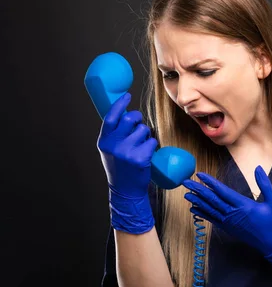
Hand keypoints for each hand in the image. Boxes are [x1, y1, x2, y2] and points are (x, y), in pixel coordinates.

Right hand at [97, 92, 157, 233]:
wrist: (125, 191)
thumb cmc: (120, 168)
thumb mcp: (110, 150)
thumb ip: (114, 135)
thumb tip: (125, 114)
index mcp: (104, 142)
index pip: (111, 117)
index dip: (120, 104)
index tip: (128, 96)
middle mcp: (113, 145)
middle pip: (129, 119)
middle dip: (137, 118)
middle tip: (138, 123)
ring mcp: (127, 152)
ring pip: (143, 130)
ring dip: (145, 134)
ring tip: (141, 145)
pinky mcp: (140, 158)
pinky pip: (152, 141)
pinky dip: (152, 145)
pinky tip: (146, 154)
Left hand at [182, 166, 271, 273]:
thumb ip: (265, 184)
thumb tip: (258, 168)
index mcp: (244, 206)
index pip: (223, 192)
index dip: (210, 182)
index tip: (200, 175)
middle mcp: (234, 215)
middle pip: (212, 200)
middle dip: (198, 190)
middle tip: (186, 182)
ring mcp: (230, 224)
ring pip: (210, 210)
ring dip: (198, 202)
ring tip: (186, 194)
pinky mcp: (229, 229)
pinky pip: (213, 220)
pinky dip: (203, 214)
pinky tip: (194, 210)